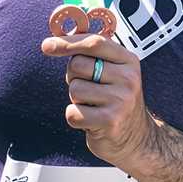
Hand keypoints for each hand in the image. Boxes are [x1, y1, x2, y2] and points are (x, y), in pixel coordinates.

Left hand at [40, 33, 159, 167]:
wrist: (136, 139)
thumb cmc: (113, 99)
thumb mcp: (111, 71)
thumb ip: (89, 53)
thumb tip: (50, 43)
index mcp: (129, 61)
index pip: (94, 43)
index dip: (67, 42)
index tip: (46, 45)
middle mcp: (128, 78)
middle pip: (77, 65)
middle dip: (74, 77)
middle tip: (91, 89)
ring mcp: (121, 100)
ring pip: (74, 89)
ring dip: (76, 99)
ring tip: (94, 105)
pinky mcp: (110, 121)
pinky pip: (72, 113)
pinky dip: (75, 117)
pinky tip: (91, 121)